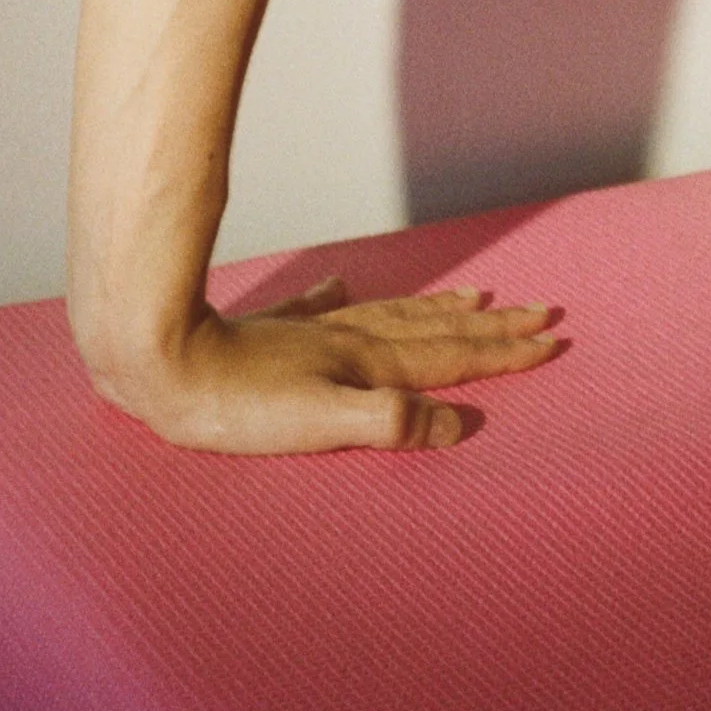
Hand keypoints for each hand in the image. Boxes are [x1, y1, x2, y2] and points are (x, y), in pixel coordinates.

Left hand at [88, 275, 562, 453]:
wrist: (160, 361)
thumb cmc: (236, 409)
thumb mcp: (321, 425)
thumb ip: (390, 421)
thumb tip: (457, 422)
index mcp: (366, 366)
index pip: (451, 359)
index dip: (502, 352)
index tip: (550, 339)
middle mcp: (347, 341)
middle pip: (434, 332)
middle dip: (490, 328)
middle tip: (540, 314)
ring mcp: (309, 334)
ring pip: (392, 316)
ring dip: (439, 311)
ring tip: (476, 300)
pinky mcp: (270, 334)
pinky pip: (321, 311)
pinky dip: (343, 299)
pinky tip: (341, 286)